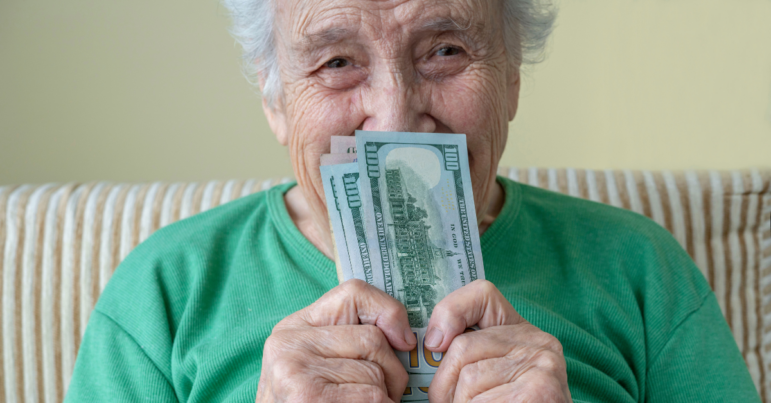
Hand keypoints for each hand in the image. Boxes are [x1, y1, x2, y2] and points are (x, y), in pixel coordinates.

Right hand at [255, 279, 416, 402]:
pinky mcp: (307, 396)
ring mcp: (293, 371)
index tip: (402, 340)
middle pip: (374, 338)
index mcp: (293, 328)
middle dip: (391, 372)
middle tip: (377, 396)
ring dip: (385, 399)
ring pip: (377, 372)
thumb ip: (357, 338)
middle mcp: (287, 343)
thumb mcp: (328, 365)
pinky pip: (374, 397)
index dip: (389, 313)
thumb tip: (406, 339)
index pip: (355, 292)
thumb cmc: (316, 401)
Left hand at [425, 280, 571, 402]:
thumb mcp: (489, 377)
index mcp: (523, 331)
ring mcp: (543, 366)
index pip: (483, 294)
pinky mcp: (540, 391)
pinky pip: (481, 402)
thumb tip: (432, 343)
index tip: (434, 343)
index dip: (450, 312)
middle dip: (444, 385)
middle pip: (462, 348)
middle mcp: (539, 342)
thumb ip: (468, 355)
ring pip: (468, 381)